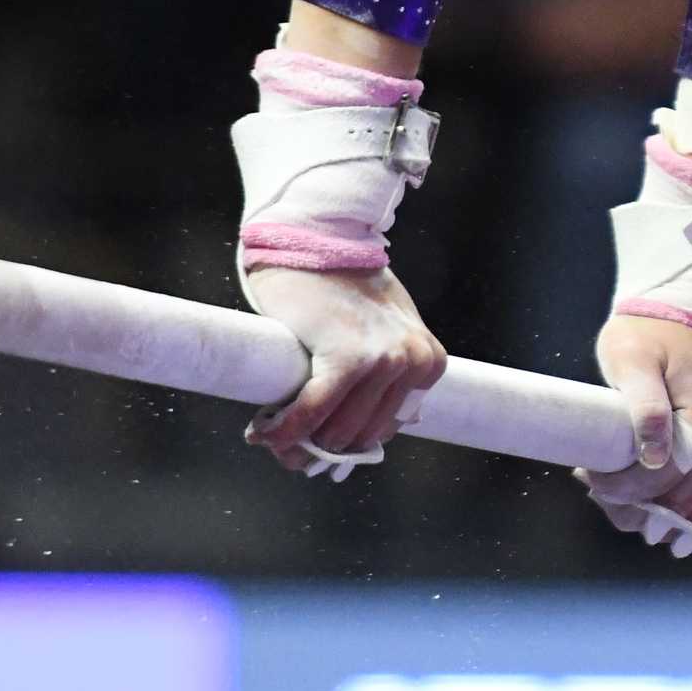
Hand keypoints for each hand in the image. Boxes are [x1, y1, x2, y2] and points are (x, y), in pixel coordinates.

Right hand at [242, 264, 446, 478]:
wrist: (320, 241)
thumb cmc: (346, 286)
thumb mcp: (386, 328)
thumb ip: (386, 374)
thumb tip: (360, 443)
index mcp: (429, 363)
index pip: (386, 429)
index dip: (344, 444)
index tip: (312, 445)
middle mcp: (414, 364)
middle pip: (360, 438)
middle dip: (317, 449)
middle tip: (282, 442)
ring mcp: (385, 361)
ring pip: (335, 434)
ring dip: (295, 444)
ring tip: (271, 433)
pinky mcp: (347, 357)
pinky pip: (311, 414)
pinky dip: (283, 430)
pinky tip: (262, 430)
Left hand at [585, 313, 691, 537]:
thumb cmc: (653, 335)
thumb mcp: (634, 360)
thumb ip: (645, 407)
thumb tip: (654, 458)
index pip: (666, 480)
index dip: (621, 488)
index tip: (588, 474)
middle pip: (681, 506)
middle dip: (633, 505)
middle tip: (595, 484)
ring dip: (655, 513)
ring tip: (619, 488)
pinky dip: (679, 510)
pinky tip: (647, 492)